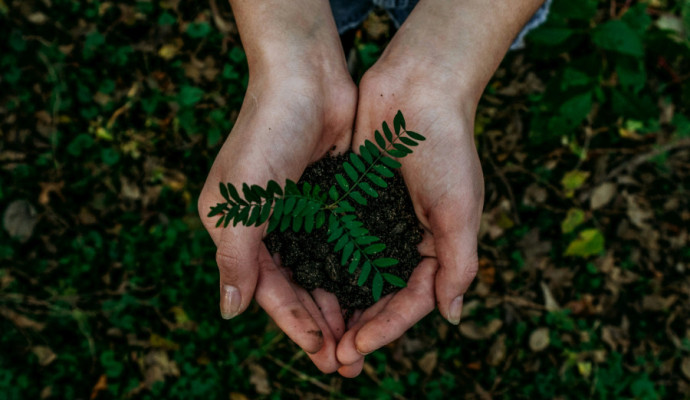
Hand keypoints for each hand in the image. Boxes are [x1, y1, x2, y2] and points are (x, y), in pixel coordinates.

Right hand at [198, 69, 355, 371]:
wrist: (306, 77)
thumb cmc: (266, 135)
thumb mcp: (241, 201)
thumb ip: (235, 258)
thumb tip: (230, 312)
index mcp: (238, 230)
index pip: (268, 290)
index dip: (294, 324)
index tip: (322, 353)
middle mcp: (268, 227)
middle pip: (296, 288)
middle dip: (320, 325)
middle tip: (347, 362)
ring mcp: (300, 214)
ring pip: (322, 272)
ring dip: (340, 305)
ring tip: (362, 339)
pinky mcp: (329, 199)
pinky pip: (342, 245)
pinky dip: (354, 271)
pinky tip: (372, 294)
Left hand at [335, 64, 483, 376]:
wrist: (418, 88)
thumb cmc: (446, 148)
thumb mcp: (460, 210)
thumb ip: (458, 264)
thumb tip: (451, 317)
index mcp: (436, 247)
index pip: (411, 301)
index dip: (386, 328)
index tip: (356, 348)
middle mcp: (405, 240)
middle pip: (380, 296)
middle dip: (359, 328)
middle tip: (333, 359)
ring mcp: (376, 222)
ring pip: (354, 275)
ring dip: (338, 306)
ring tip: (316, 336)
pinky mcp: (351, 202)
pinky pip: (335, 242)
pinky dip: (323, 266)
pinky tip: (303, 286)